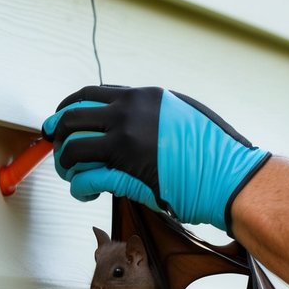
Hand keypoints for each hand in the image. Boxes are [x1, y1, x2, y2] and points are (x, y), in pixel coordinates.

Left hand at [41, 85, 270, 230]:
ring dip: (66, 165)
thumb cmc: (216, 150)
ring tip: (74, 176)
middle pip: (70, 118)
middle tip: (59, 152)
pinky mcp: (125, 173)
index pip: (87, 96)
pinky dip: (78, 187)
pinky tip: (85, 192)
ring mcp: (125, 143)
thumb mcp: (181, 113)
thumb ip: (150, 113)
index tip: (61, 123)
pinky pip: (85, 178)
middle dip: (58, 137)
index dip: (66, 110)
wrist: (231, 176)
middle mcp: (128, 113)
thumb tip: (123, 120)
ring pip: (72, 149)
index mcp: (142, 97)